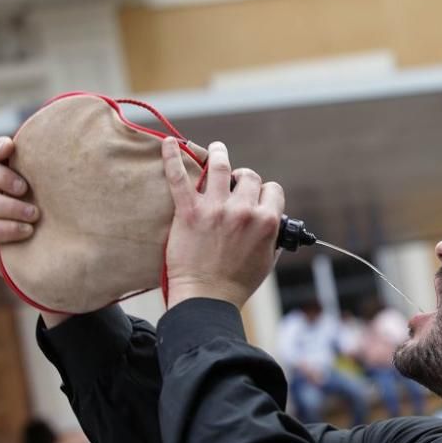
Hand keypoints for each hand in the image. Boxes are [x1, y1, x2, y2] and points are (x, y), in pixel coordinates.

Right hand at [0, 136, 66, 327]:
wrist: (69, 268)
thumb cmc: (77, 227)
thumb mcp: (77, 201)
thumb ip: (78, 178)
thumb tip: (112, 139)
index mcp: (18, 177)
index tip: (10, 146)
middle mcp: (1, 194)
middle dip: (1, 176)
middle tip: (24, 188)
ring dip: (9, 207)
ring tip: (35, 216)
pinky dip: (2, 230)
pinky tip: (27, 233)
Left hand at [162, 137, 283, 308]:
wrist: (207, 299)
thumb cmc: (237, 285)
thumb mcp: (267, 261)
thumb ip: (271, 238)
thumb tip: (271, 225)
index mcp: (266, 221)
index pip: (272, 189)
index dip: (265, 193)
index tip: (255, 197)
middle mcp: (243, 210)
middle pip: (248, 176)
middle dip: (243, 178)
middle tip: (234, 183)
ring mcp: (215, 209)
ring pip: (219, 166)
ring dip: (219, 155)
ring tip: (217, 151)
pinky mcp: (189, 212)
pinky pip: (179, 177)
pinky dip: (172, 156)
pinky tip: (169, 143)